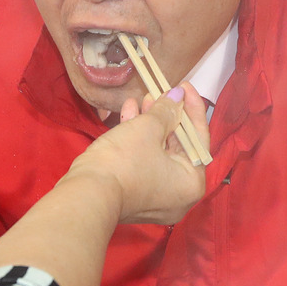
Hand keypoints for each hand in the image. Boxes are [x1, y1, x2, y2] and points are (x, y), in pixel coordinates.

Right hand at [65, 84, 208, 224]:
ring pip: (159, 153)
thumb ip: (167, 109)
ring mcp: (157, 199)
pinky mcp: (136, 196)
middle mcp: (179, 195)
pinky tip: (128, 115)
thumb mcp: (148, 128)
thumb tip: (178, 95)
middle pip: (178, 146)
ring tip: (141, 99)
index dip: (191, 107)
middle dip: (167, 115)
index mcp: (192, 182)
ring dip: (150, 124)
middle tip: (160, 92)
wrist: (88, 194)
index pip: (198, 138)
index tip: (184, 86)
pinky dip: (139, 141)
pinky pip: (145, 163)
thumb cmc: (124, 161)